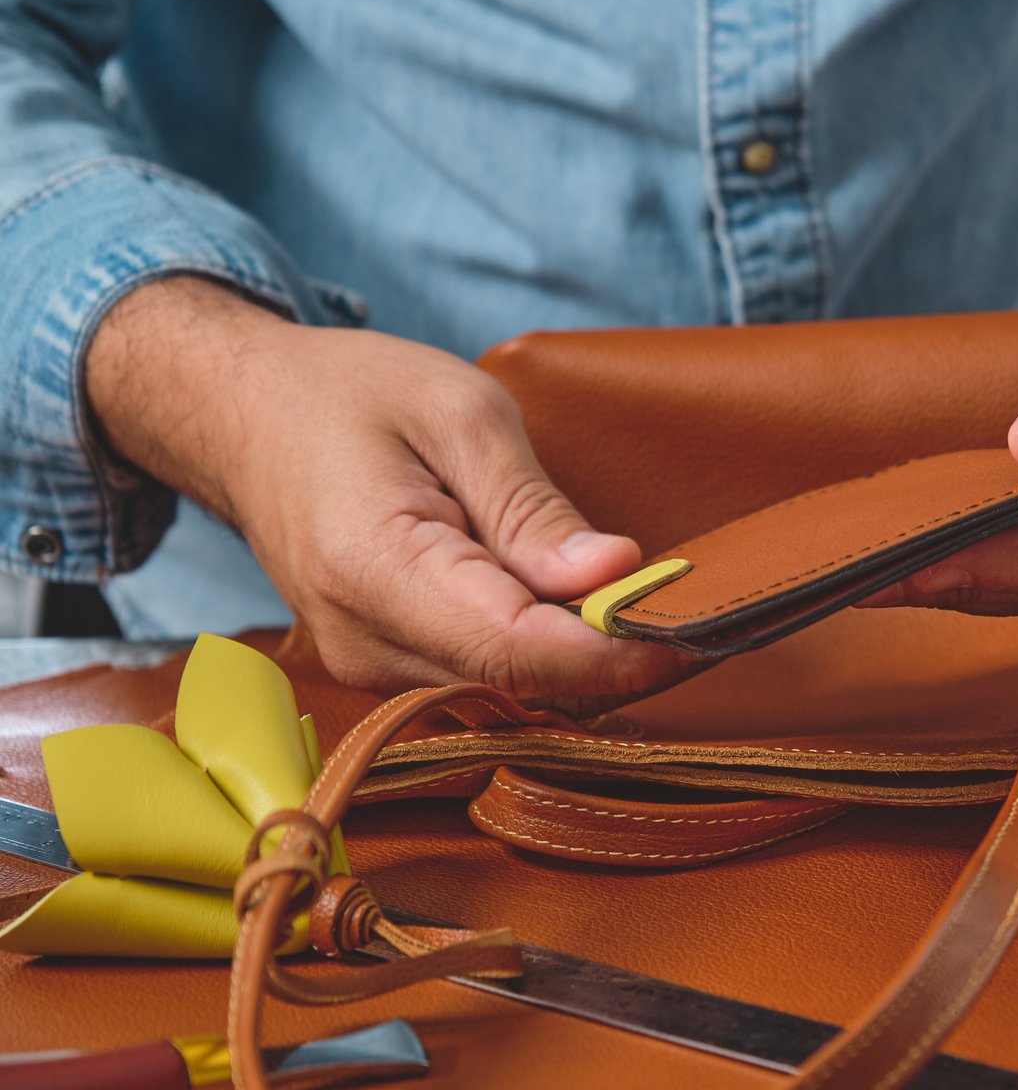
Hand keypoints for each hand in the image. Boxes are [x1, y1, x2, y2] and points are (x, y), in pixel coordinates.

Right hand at [86, 278, 691, 708]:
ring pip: (510, 692)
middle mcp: (364, 642)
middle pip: (519, 683)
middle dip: (616, 659)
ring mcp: (371, 667)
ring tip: (651, 605)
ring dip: (587, 660)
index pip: (514, 650)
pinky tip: (590, 614)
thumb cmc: (348, 397)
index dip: (612, 655)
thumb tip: (612, 576)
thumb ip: (533, 507)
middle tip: (702, 615)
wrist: (242, 417)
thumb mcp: (458, 413)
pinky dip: (548, 654)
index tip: (690, 634)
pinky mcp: (390, 669)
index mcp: (373, 570)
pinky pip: (486, 678)